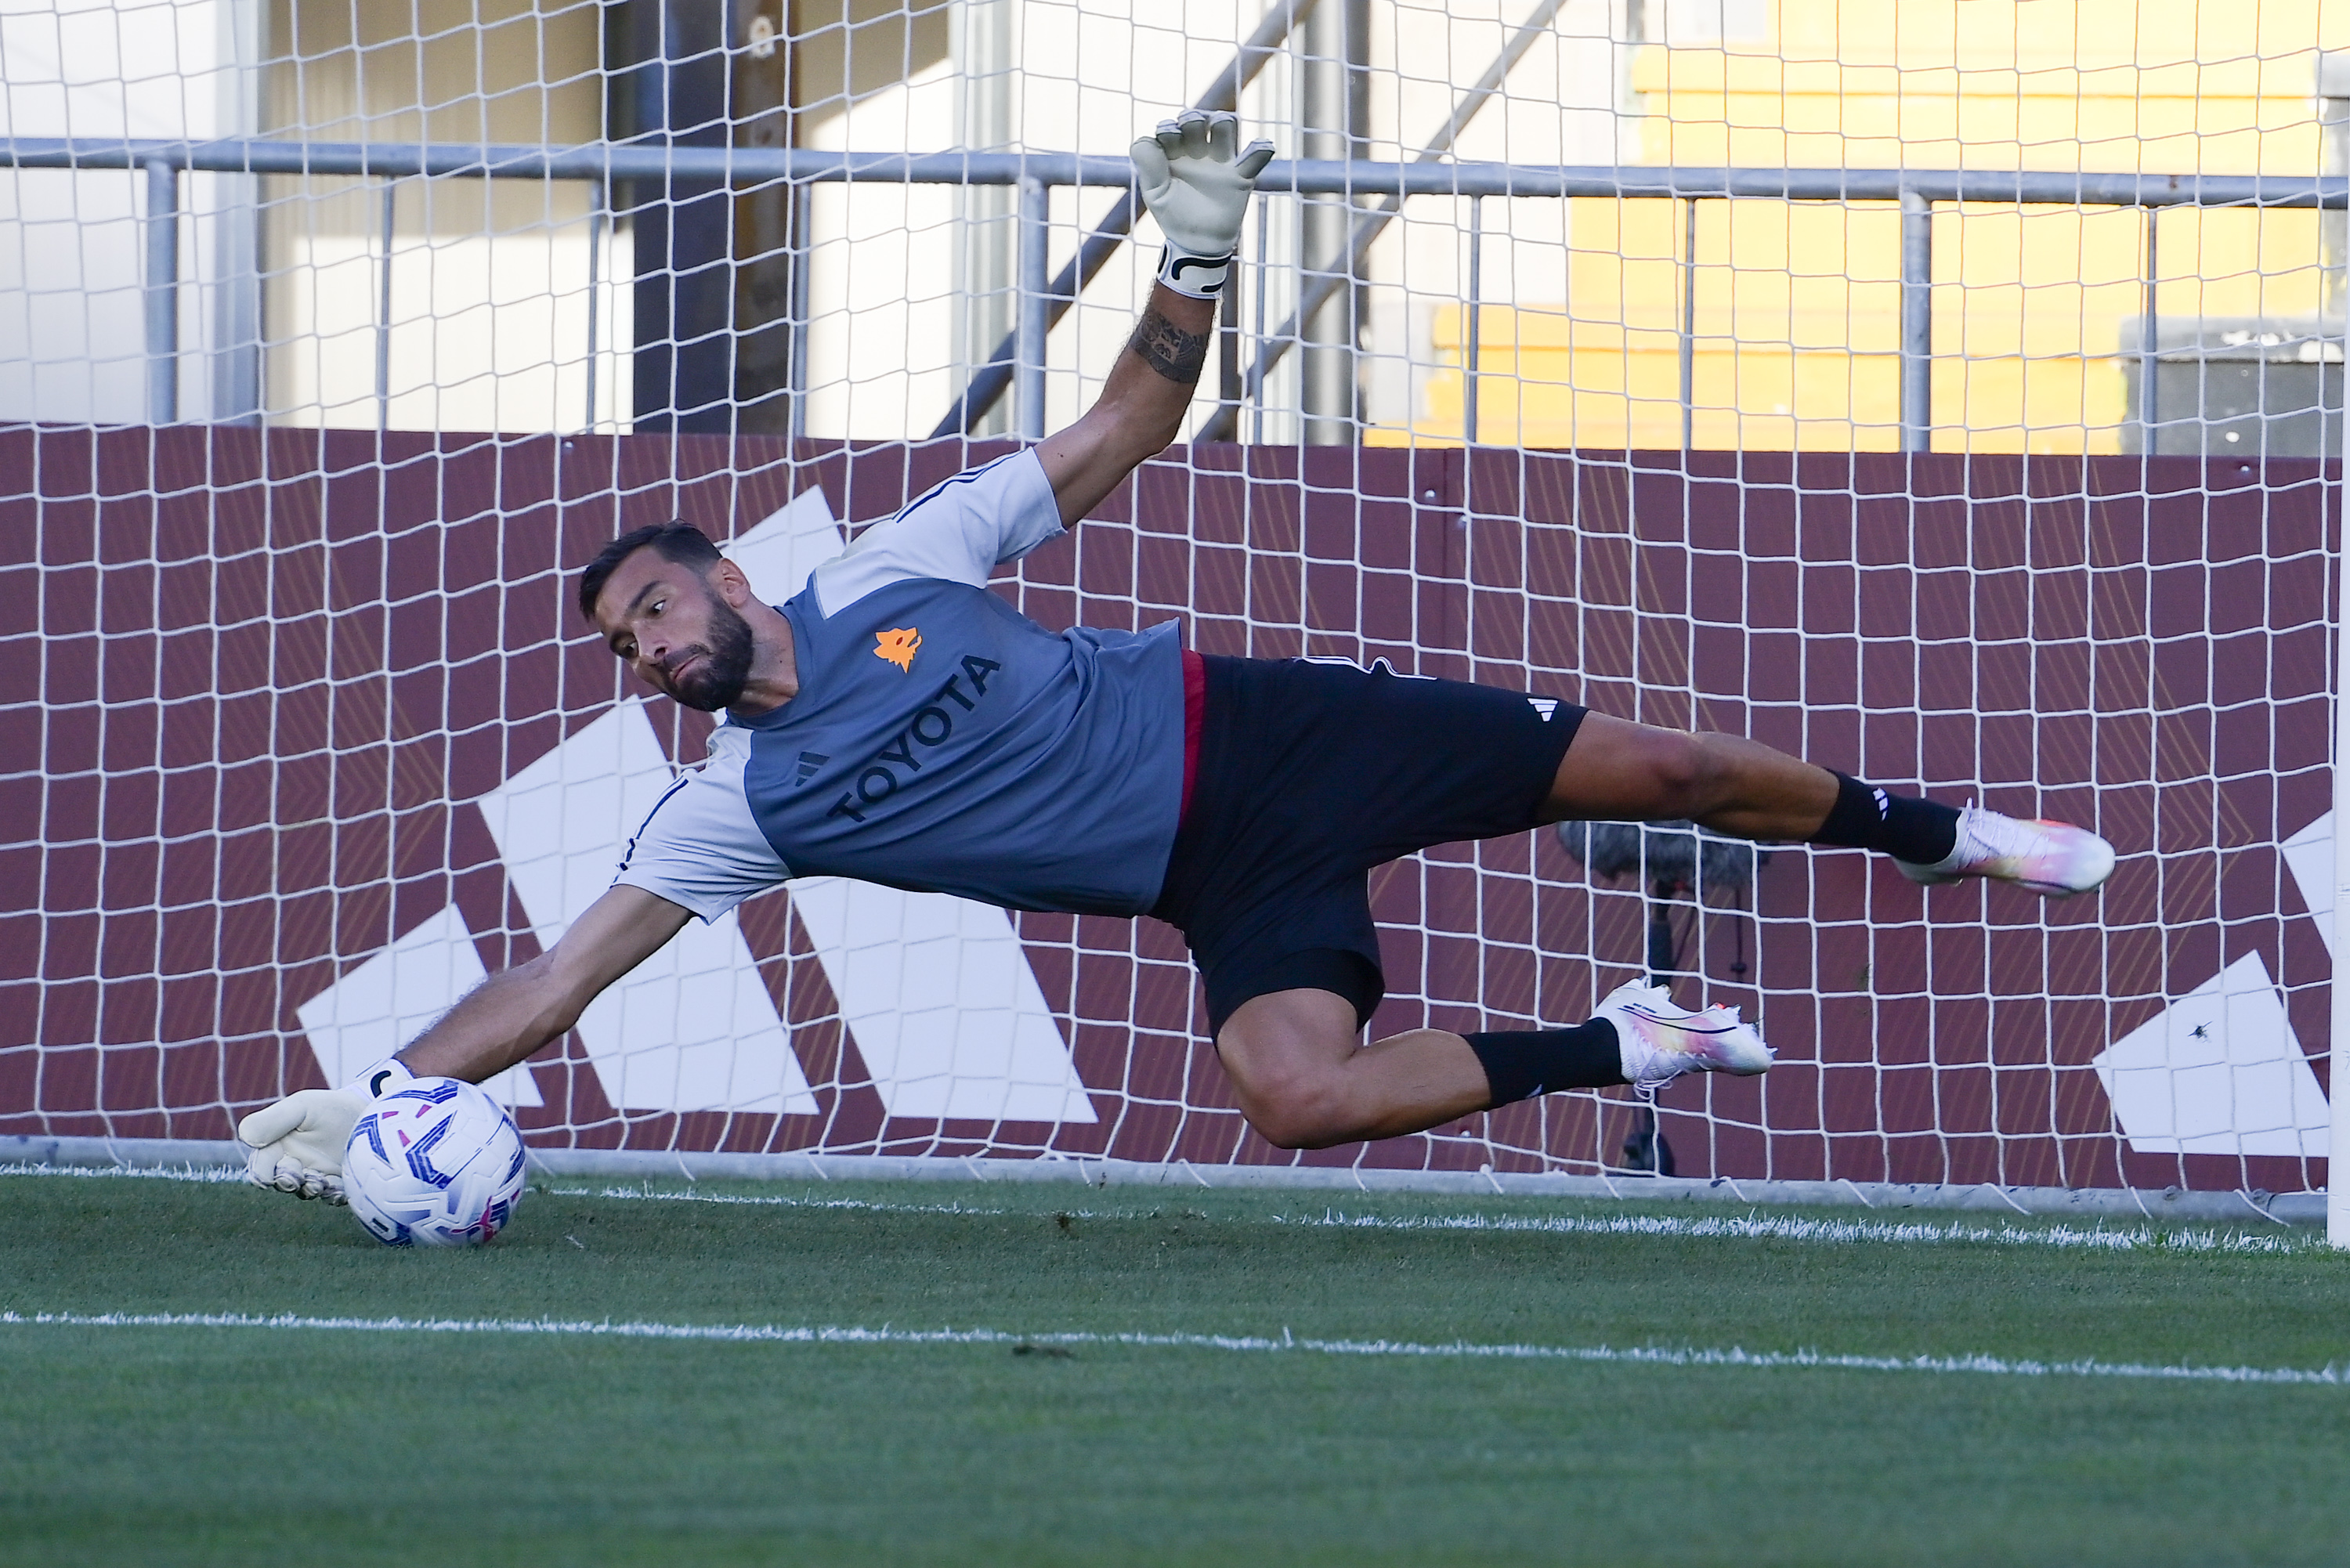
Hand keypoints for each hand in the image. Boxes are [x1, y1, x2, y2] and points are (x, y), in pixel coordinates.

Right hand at [237, 1084, 369, 1203]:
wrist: (370, 1113)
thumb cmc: (331, 1108)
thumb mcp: (301, 1106)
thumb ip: (272, 1120)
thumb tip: (248, 1139)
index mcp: (278, 1147)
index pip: (261, 1166)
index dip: (262, 1173)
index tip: (269, 1176)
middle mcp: (294, 1165)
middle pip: (282, 1182)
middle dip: (288, 1182)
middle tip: (299, 1176)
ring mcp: (316, 1177)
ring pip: (306, 1192)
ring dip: (311, 1189)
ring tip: (321, 1180)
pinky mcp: (338, 1185)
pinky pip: (332, 1197)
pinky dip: (333, 1195)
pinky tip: (339, 1189)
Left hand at [1130, 110, 1274, 296]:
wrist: (1199, 244)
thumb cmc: (1175, 216)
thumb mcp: (1156, 193)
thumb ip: (1149, 166)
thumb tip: (1146, 140)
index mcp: (1172, 154)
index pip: (1169, 129)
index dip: (1167, 129)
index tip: (1167, 138)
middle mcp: (1196, 151)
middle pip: (1197, 120)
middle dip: (1193, 119)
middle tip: (1191, 126)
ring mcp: (1220, 161)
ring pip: (1225, 127)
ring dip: (1222, 122)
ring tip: (1220, 126)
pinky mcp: (1241, 175)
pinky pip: (1254, 157)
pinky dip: (1260, 149)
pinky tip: (1262, 146)